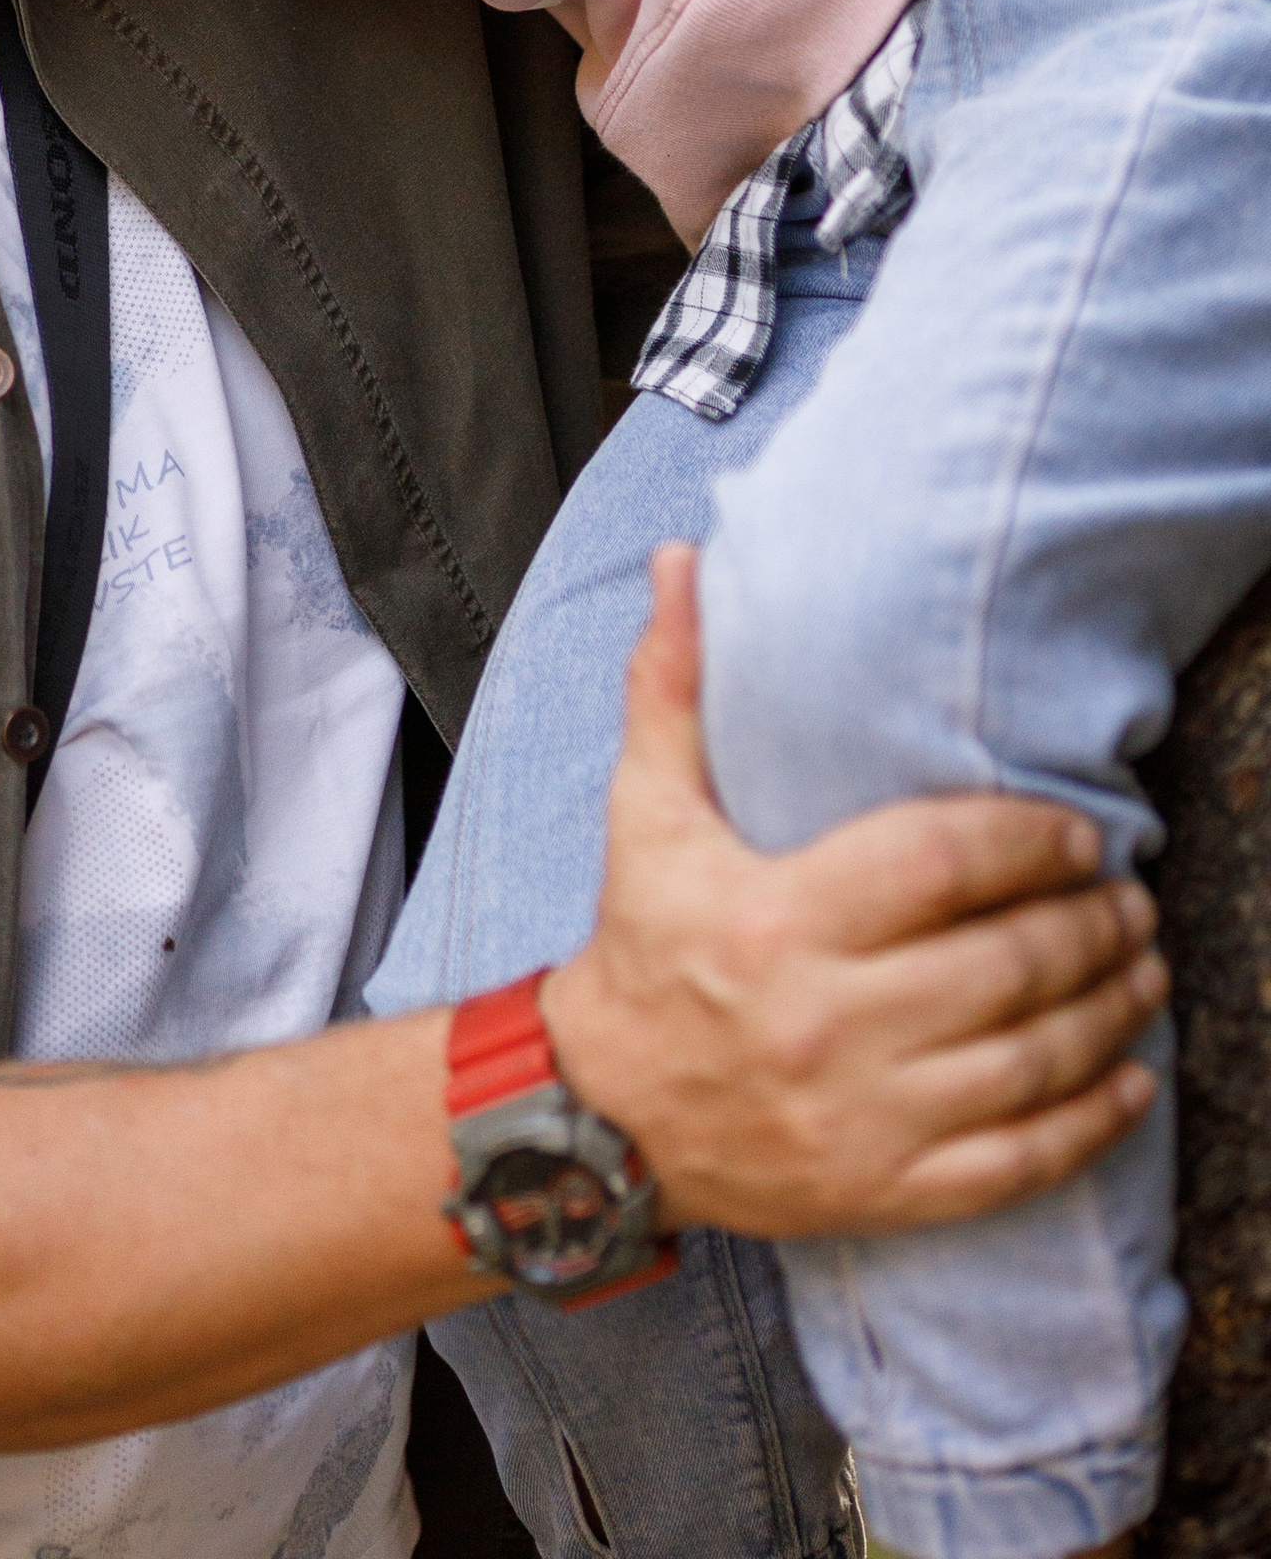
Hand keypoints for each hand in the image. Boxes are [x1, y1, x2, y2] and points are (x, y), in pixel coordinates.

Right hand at [542, 547, 1161, 1240]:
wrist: (603, 1117)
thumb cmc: (642, 943)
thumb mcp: (645, 809)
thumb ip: (672, 683)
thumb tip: (682, 560)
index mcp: (775, 918)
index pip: (937, 866)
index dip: (1026, 846)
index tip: (1079, 835)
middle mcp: (823, 1021)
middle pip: (1000, 967)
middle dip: (1088, 928)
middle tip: (1134, 897)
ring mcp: (860, 1116)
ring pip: (1023, 1063)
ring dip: (1106, 1012)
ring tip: (1146, 967)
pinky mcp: (883, 1189)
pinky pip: (1015, 1162)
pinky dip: (1088, 1122)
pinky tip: (1130, 1078)